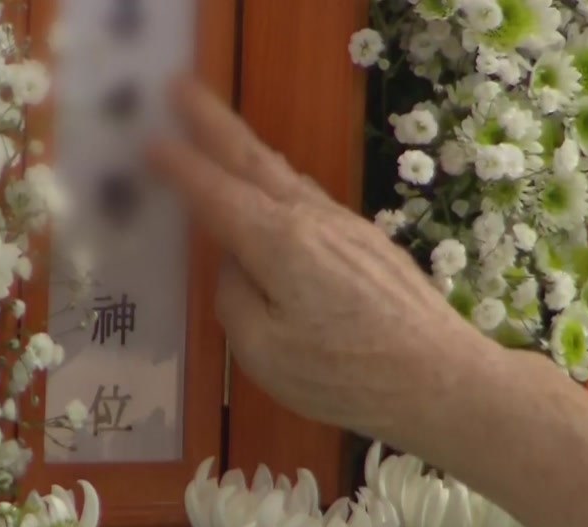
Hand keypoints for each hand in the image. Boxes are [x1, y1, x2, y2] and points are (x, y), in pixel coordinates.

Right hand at [148, 79, 503, 457]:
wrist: (438, 378)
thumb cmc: (344, 374)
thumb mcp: (263, 352)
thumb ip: (234, 300)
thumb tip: (235, 267)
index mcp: (277, 243)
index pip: (214, 194)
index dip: (179, 168)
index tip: (148, 142)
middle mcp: (311, 220)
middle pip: (253, 161)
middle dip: (212, 123)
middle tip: (180, 88)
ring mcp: (345, 227)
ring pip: (285, 178)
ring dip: (247, 153)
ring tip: (221, 137)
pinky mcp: (368, 244)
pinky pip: (309, 201)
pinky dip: (279, 185)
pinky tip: (276, 196)